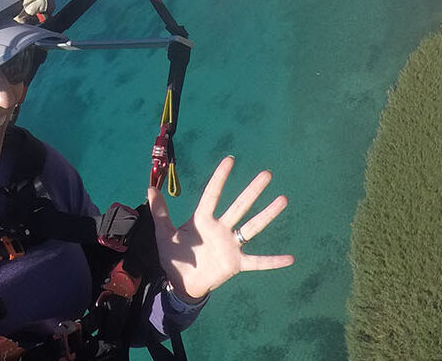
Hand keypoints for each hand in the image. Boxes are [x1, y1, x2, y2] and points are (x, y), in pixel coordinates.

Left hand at [149, 155, 291, 301]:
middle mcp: (220, 229)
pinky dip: (273, 261)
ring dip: (267, 215)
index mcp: (203, 220)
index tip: (230, 159)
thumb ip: (160, 212)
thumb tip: (150, 188)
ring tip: (283, 200)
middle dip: (252, 190)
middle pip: (239, 206)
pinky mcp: (236, 264)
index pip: (212, 194)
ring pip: (251, 228)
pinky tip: (290, 258)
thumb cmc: (174, 256)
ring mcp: (230, 245)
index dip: (220, 177)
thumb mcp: (164, 233)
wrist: (181, 282)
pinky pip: (257, 262)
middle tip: (267, 174)